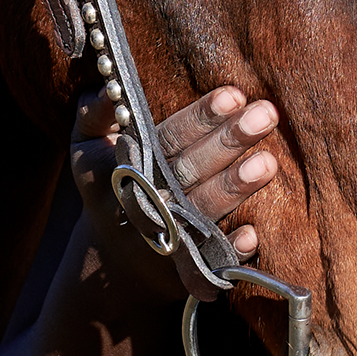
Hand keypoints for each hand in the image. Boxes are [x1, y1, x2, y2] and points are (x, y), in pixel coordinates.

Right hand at [70, 85, 280, 300]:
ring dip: (234, 188)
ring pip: (201, 213)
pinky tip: (253, 233)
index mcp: (123, 169)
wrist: (109, 264)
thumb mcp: (87, 147)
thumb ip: (97, 113)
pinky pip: (209, 265)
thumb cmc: (108, 186)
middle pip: (189, 171)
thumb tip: (111, 83)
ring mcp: (165, 240)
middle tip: (266, 114)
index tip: (234, 94)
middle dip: (228, 142)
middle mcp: (145, 204)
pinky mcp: (184, 272)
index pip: (165, 138)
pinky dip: (230, 250)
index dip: (199, 117)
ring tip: (269, 162)